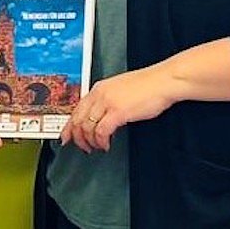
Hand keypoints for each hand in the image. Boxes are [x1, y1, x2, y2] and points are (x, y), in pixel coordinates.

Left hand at [62, 65, 178, 152]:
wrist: (163, 81)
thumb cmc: (148, 86)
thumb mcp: (120, 89)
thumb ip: (108, 100)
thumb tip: (102, 115)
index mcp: (99, 88)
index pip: (76, 109)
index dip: (69, 126)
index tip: (66, 137)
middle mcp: (100, 94)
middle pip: (78, 120)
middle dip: (77, 137)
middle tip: (83, 147)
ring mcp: (107, 102)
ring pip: (87, 127)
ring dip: (90, 141)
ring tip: (97, 147)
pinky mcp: (118, 112)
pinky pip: (101, 131)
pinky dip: (101, 141)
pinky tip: (106, 144)